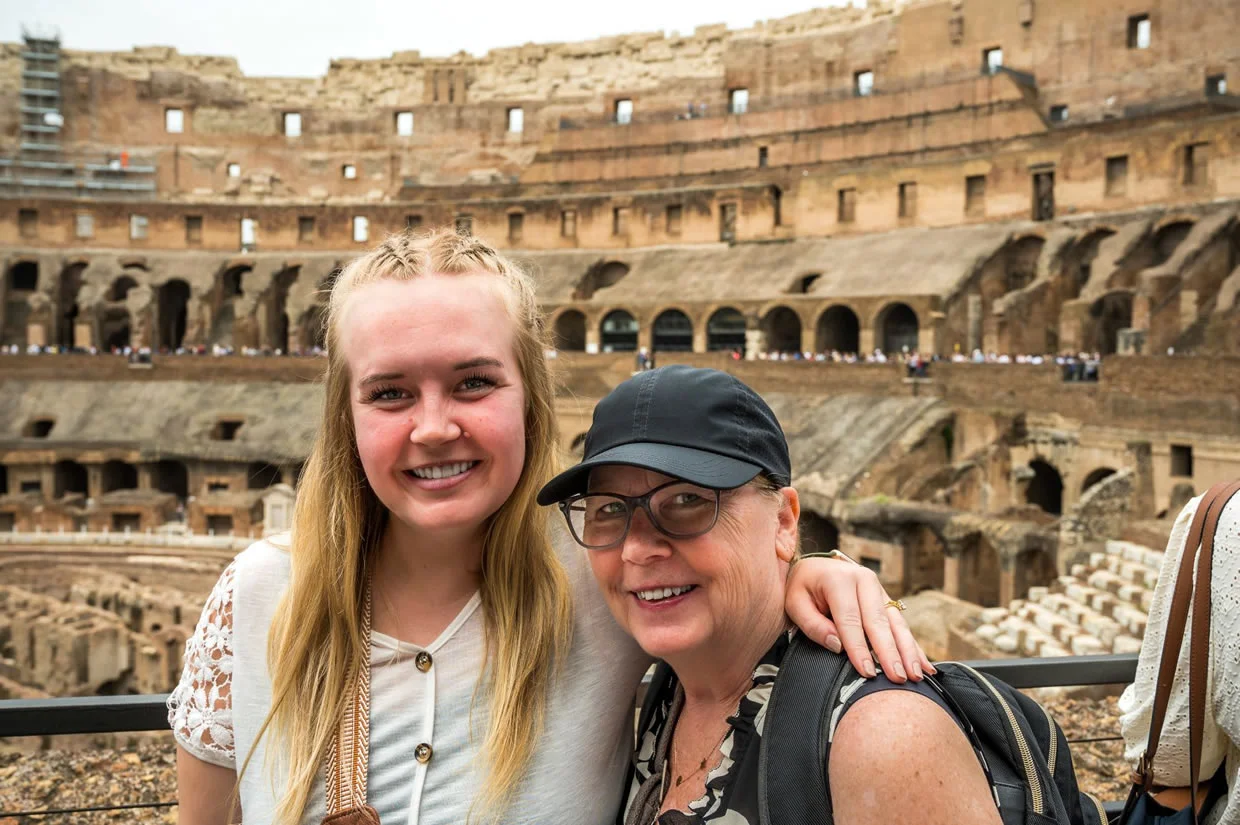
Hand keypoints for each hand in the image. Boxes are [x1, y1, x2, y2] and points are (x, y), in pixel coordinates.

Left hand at [785, 556, 934, 682]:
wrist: (813, 567)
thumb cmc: (802, 588)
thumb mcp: (794, 603)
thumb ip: (813, 624)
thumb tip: (837, 645)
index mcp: (838, 579)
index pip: (850, 619)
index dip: (859, 648)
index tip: (867, 671)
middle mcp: (863, 580)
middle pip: (879, 622)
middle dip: (890, 652)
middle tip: (898, 677)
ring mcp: (878, 589)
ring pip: (895, 623)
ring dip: (907, 651)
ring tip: (915, 675)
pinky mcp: (885, 599)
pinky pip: (900, 624)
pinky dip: (912, 646)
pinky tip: (924, 664)